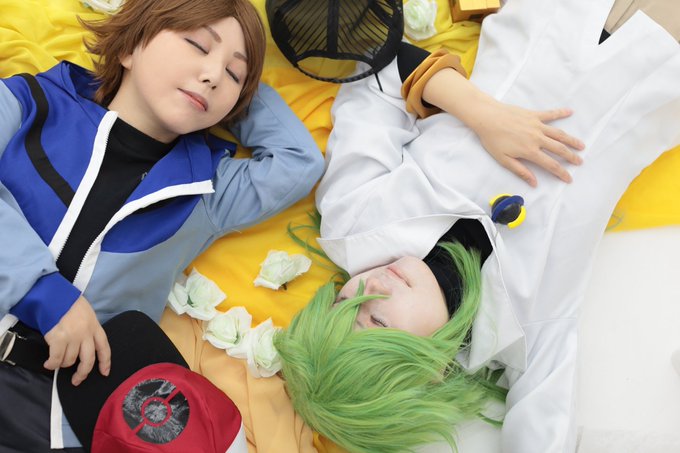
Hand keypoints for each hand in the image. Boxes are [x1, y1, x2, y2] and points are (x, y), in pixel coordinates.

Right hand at [43, 296, 110, 385]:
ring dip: (62, 364)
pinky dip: (52, 364)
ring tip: (57, 361)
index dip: (105, 362)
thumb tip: (84, 345)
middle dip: (83, 373)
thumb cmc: (68, 303)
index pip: (104, 348)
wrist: (53, 295)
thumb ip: (88, 328)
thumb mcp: (86, 314)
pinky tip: (48, 364)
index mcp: (95, 327)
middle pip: (88, 360)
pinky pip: (56, 359)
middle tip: (77, 380)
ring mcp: (73, 337)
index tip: (104, 373)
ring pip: (70, 360)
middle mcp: (86, 334)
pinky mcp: (58, 339)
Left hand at [421, 67, 583, 186]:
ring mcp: (537, 125)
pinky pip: (550, 114)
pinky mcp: (534, 115)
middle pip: (559, 149)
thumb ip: (520, 171)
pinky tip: (570, 112)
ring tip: (581, 145)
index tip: (569, 178)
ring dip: (571, 140)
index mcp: (530, 151)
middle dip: (571, 157)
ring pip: (559, 134)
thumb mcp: (504, 160)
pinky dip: (561, 113)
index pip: (550, 165)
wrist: (487, 117)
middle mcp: (537, 138)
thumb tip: (534, 182)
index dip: (561, 173)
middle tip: (580, 161)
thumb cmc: (493, 140)